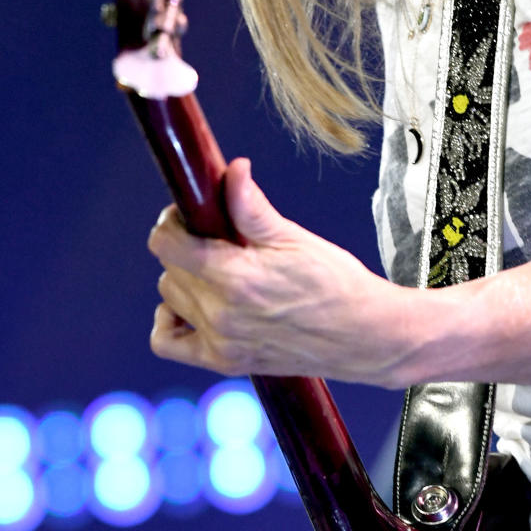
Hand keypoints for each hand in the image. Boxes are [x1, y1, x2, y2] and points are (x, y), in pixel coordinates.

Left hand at [147, 158, 408, 383]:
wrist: (363, 335)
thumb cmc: (334, 280)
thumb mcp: (293, 237)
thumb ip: (251, 206)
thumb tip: (233, 168)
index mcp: (236, 277)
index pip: (167, 245)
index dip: (174, 221)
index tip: (194, 213)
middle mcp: (221, 314)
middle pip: (170, 269)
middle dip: (186, 247)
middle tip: (218, 239)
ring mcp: (221, 343)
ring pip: (169, 298)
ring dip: (184, 280)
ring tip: (217, 270)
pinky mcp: (224, 362)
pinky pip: (168, 342)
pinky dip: (170, 321)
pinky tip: (195, 306)